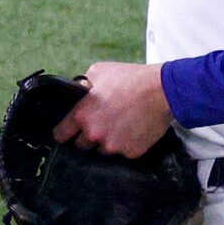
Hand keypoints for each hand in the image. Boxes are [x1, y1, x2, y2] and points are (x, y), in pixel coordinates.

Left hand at [54, 61, 174, 158]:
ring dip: (106, 142)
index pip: (60, 135)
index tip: (68, 132)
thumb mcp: (99, 71)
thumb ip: (83, 85)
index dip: (63, 133)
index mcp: (82, 116)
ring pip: (103, 151)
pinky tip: (133, 130)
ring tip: (119, 126)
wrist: (163, 90)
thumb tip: (78, 92)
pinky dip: (126, 144)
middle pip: (81, 146)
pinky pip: (123, 153)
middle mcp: (94, 135)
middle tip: (100, 124)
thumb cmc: (130, 78)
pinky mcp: (131, 153)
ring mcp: (113, 146)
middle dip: (87, 137)